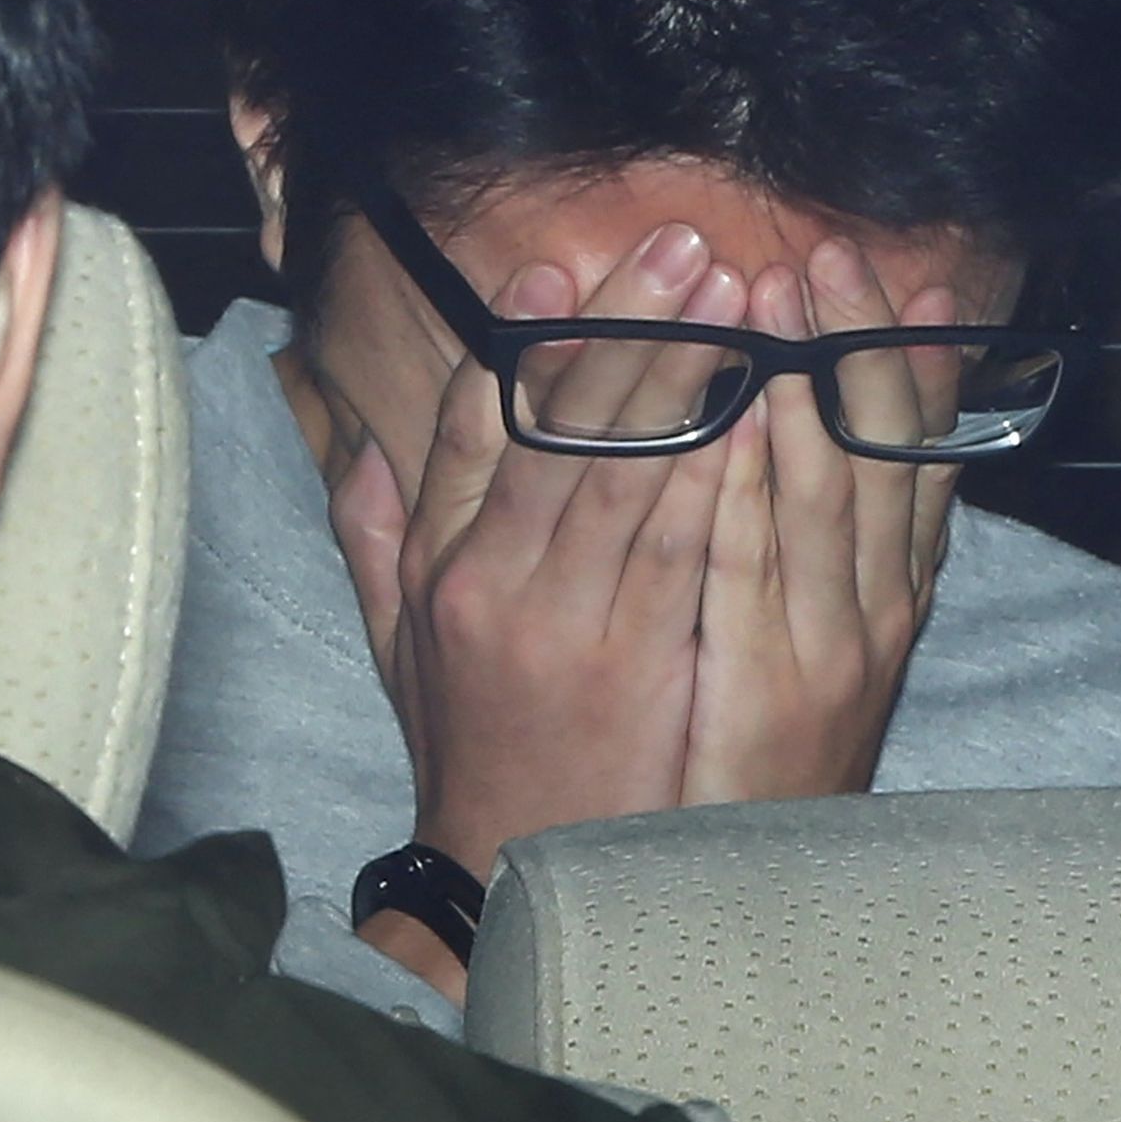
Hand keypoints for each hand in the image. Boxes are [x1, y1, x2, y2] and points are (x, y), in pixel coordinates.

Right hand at [330, 222, 750, 901]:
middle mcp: (504, 580)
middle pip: (568, 427)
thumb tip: (360, 435)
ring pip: (633, 470)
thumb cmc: (467, 741)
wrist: (511, 872)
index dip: (527, 342)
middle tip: (686, 248)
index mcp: (451, 564)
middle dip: (633, 327)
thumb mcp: (398, 638)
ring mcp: (576, 621)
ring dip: (690, 373)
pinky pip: (684, 547)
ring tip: (738, 297)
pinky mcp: (642, 662)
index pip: (485, 427)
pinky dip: (720, 470)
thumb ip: (378, 529)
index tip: (561, 270)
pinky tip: (760, 407)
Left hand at [682, 235, 960, 805]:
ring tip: (785, 293)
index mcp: (889, 589)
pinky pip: (761, 567)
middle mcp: (878, 607)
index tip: (903, 278)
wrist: (750, 887)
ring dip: (812, 385)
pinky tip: (739, 418)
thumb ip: (818, 548)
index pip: (914, 454)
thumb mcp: (814, 643)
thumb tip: (816, 444)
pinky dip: (755, 488)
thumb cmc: (762, 754)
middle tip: (831, 252)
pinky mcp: (772, 682)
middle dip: (858, 343)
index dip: (909, 362)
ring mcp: (832, 645)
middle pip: (882, 453)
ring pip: (833, 493)